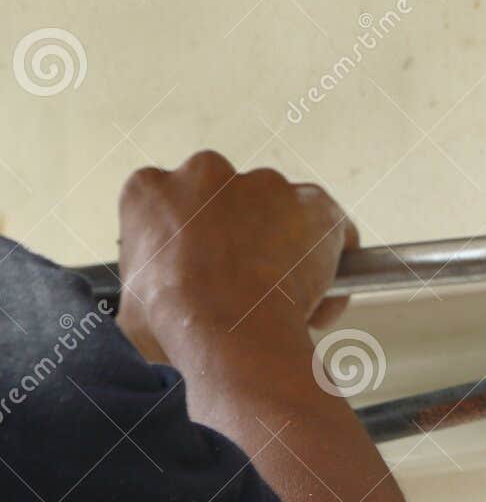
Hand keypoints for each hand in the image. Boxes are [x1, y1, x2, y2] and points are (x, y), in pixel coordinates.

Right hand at [116, 151, 357, 360]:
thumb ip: (147, 291)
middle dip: (245, 240)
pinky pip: (332, 228)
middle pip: (233, 204)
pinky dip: (335, 259)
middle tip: (252, 286)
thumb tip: (154, 317)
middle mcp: (205, 173)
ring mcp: (263, 184)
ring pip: (284, 213)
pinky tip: (322, 301)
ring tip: (289, 299)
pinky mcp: (313, 203)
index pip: (178, 210)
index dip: (199, 245)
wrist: (229, 328)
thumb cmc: (179, 324)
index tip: (210, 275)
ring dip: (290, 249)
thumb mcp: (133, 307)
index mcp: (152, 191)